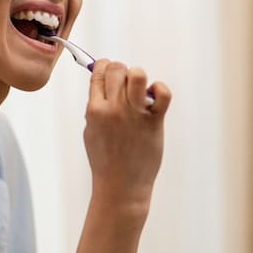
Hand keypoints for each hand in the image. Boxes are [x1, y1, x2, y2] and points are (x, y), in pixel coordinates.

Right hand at [83, 59, 170, 209]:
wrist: (121, 186)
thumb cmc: (105, 159)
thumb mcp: (91, 131)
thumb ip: (95, 107)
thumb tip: (102, 83)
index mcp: (95, 110)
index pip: (99, 73)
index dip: (104, 66)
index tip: (108, 71)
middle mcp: (114, 109)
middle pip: (117, 69)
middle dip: (121, 71)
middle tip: (125, 84)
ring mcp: (135, 115)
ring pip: (137, 75)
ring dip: (138, 77)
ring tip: (139, 90)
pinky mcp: (154, 122)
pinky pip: (162, 93)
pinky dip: (160, 89)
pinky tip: (155, 97)